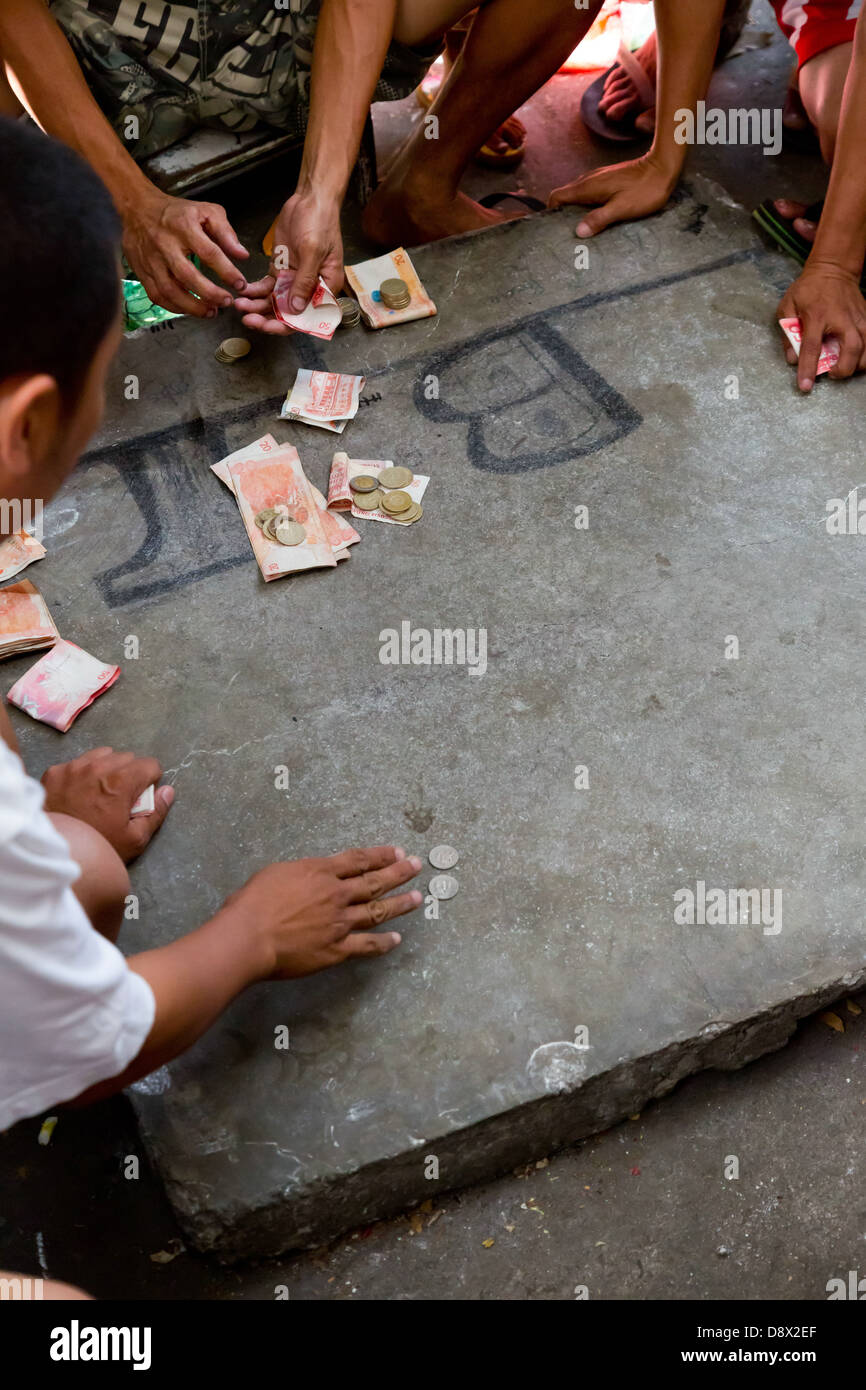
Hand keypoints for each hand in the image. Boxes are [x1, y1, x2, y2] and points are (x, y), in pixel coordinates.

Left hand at [42, 748, 172, 862]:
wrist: (52, 853)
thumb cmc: (97, 847)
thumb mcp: (135, 840)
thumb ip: (156, 813)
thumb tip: (167, 791)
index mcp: (121, 782)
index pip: (150, 764)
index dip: (151, 781)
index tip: (142, 796)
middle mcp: (97, 767)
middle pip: (127, 758)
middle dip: (129, 773)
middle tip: (121, 797)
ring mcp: (73, 767)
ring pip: (102, 755)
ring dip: (107, 768)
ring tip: (100, 792)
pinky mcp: (55, 773)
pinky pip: (77, 762)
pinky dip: (83, 773)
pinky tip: (78, 793)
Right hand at [122, 189, 248, 316]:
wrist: (139, 209)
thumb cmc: (178, 213)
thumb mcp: (206, 211)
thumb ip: (226, 232)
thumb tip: (242, 255)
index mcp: (183, 226)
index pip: (208, 252)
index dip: (226, 271)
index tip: (240, 284)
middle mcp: (165, 244)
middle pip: (187, 276)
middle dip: (210, 294)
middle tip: (227, 302)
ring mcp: (151, 260)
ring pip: (170, 290)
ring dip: (193, 306)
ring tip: (211, 312)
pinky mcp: (141, 271)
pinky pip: (157, 295)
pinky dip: (175, 307)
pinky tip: (190, 309)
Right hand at [224, 846, 422, 978]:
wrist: (249, 936)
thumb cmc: (252, 903)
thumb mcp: (276, 873)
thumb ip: (301, 874)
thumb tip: (313, 875)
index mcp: (320, 872)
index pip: (358, 860)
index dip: (380, 855)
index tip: (397, 852)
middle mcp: (336, 895)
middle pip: (375, 881)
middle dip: (399, 873)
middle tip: (417, 866)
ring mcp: (340, 923)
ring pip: (377, 911)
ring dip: (400, 904)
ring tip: (417, 898)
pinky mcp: (337, 949)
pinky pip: (367, 945)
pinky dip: (383, 942)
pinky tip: (397, 939)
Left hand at [234, 189, 342, 331]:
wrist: (310, 200)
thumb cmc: (320, 222)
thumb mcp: (313, 251)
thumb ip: (304, 281)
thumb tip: (296, 309)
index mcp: (326, 288)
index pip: (307, 318)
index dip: (287, 326)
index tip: (266, 326)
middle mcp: (310, 289)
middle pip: (288, 314)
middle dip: (266, 319)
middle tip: (247, 319)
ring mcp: (294, 280)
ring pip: (274, 303)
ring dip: (257, 306)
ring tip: (239, 305)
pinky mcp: (282, 271)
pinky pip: (266, 288)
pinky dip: (254, 292)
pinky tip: (243, 293)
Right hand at [549, 153, 678, 237]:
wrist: (663, 167)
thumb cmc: (645, 190)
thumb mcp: (621, 208)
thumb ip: (599, 219)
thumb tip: (578, 232)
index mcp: (588, 187)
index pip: (556, 196)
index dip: (551, 212)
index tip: (554, 228)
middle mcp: (589, 180)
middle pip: (565, 197)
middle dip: (562, 214)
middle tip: (568, 234)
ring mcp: (598, 178)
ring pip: (577, 195)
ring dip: (575, 210)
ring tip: (582, 228)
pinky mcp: (607, 179)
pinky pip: (589, 193)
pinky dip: (587, 205)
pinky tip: (597, 217)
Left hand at [777, 261, 865, 390]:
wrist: (833, 269)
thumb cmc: (808, 289)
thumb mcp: (788, 306)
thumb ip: (788, 333)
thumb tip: (792, 359)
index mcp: (817, 316)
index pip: (812, 347)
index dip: (808, 369)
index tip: (806, 386)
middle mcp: (840, 318)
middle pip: (852, 348)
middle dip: (844, 368)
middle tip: (833, 373)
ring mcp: (857, 317)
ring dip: (859, 363)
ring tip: (846, 366)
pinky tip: (857, 357)